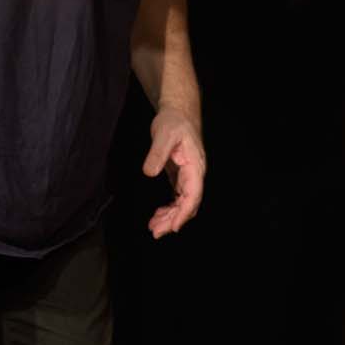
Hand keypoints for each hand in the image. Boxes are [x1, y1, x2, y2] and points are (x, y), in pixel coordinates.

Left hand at [141, 105, 205, 238]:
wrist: (178, 113)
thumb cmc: (174, 121)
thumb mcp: (163, 134)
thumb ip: (157, 153)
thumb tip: (149, 172)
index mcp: (195, 165)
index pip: (193, 194)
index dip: (184, 212)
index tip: (174, 226)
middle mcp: (195, 174)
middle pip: (188, 203)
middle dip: (174, 219)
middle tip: (156, 231)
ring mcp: (188, 176)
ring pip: (183, 203)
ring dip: (170, 217)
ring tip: (154, 227)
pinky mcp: (180, 176)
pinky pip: (178, 198)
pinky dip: (169, 209)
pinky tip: (158, 215)